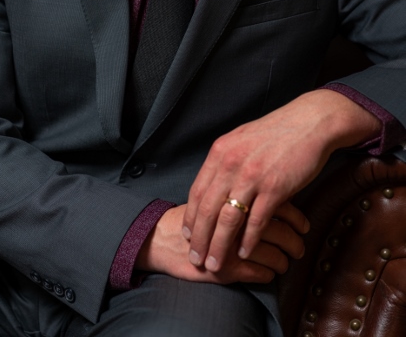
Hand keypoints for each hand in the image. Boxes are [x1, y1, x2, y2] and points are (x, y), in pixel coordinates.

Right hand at [135, 202, 305, 285]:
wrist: (160, 237)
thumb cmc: (189, 215)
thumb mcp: (212, 192)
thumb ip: (237, 187)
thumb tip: (267, 190)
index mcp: (233, 195)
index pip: (273, 202)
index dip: (292, 214)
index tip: (301, 222)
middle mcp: (233, 219)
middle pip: (276, 227)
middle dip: (294, 237)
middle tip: (301, 242)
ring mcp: (230, 245)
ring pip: (271, 252)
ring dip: (284, 258)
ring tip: (290, 259)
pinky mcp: (226, 268)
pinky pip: (259, 273)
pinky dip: (269, 273)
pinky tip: (271, 272)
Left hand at [182, 90, 379, 271]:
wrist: (310, 122)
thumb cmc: (277, 133)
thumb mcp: (242, 140)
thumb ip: (226, 161)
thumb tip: (214, 186)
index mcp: (220, 151)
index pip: (197, 192)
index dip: (190, 218)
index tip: (187, 237)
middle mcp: (231, 163)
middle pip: (207, 209)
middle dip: (199, 239)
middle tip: (195, 259)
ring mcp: (252, 176)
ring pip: (228, 220)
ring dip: (219, 247)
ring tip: (216, 266)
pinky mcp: (275, 187)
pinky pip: (256, 221)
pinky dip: (248, 242)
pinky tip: (244, 254)